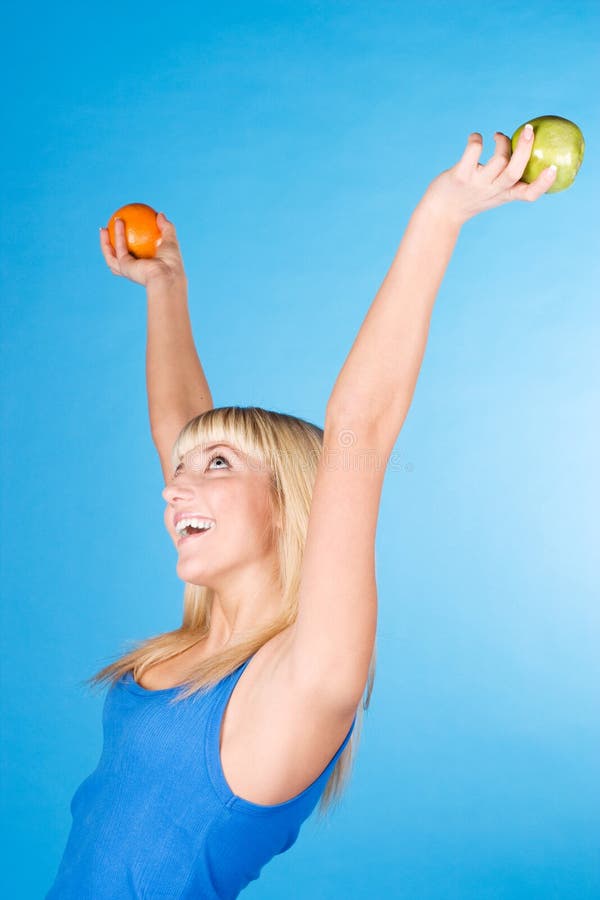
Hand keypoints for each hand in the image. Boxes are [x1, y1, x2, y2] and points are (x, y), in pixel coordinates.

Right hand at [99, 213, 186, 287]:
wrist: (168, 275)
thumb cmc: (172, 262)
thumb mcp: (170, 240)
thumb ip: (166, 227)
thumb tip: (160, 214)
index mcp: (144, 268)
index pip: (132, 258)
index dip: (126, 247)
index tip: (124, 234)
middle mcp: (134, 270)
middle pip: (116, 259)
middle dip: (109, 247)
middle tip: (108, 231)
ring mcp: (128, 270)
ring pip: (111, 256)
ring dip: (105, 243)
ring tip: (104, 228)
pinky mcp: (125, 267)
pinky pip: (119, 248)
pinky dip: (118, 235)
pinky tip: (118, 222)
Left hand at [424, 127, 557, 226]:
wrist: (441, 213)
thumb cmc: (469, 197)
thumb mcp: (492, 192)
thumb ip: (507, 176)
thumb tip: (525, 145)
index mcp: (505, 195)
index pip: (529, 195)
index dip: (543, 184)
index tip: (553, 168)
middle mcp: (493, 191)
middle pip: (515, 172)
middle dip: (525, 149)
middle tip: (529, 130)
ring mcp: (477, 184)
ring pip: (498, 161)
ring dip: (502, 142)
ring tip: (497, 136)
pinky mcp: (460, 176)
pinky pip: (473, 152)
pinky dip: (476, 140)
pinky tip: (476, 137)